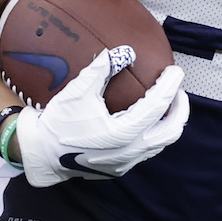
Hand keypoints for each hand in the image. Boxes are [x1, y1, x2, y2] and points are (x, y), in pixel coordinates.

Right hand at [13, 46, 188, 187]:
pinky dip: (152, 133)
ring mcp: (126, 162)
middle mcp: (129, 151)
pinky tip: (144, 120)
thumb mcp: (77, 91)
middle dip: (180, 109)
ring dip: (167, 123)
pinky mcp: (119, 168)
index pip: (158, 106)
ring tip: (165, 104)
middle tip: (177, 91)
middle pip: (171, 131)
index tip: (176, 71)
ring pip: (160, 143)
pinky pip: (145, 150)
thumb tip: (125, 52)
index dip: (170, 86)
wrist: (41, 154)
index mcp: (123, 132)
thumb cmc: (58, 121)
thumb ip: (101, 69)